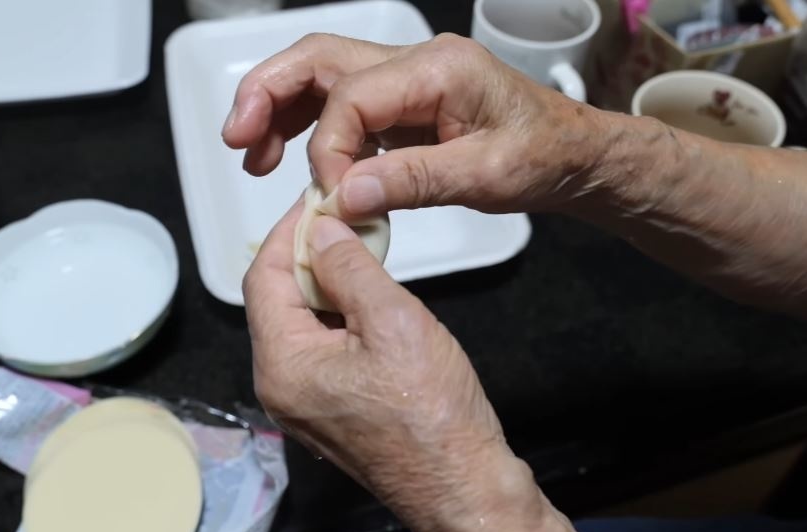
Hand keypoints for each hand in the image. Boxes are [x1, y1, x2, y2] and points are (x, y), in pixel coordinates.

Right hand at [222, 32, 603, 219]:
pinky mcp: (401, 101)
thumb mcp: (488, 176)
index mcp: (438, 68)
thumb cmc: (544, 156)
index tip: (330, 195)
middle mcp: (415, 62)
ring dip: (277, 108)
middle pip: (318, 59)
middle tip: (235, 138)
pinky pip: (340, 102)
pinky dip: (305, 124)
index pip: (352, 96)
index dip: (328, 147)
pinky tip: (285, 153)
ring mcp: (405, 78)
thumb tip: (342, 197)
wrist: (572, 152)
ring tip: (248, 152)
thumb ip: (412, 182)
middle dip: (267, 94)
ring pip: (320, 76)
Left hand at [243, 202, 580, 531]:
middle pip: (277, 300)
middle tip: (344, 219)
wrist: (463, 484)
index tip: (316, 200)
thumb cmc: (434, 416)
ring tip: (362, 250)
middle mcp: (280, 387)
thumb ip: (348, 267)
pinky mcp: (328, 410)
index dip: (288, 231)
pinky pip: (320, 348)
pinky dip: (338, 315)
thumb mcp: (392, 321)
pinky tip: (367, 296)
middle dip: (308, 255)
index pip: (263, 277)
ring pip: (301, 323)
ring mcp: (303, 403)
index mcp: (283, 365)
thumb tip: (320, 229)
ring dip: (326, 283)